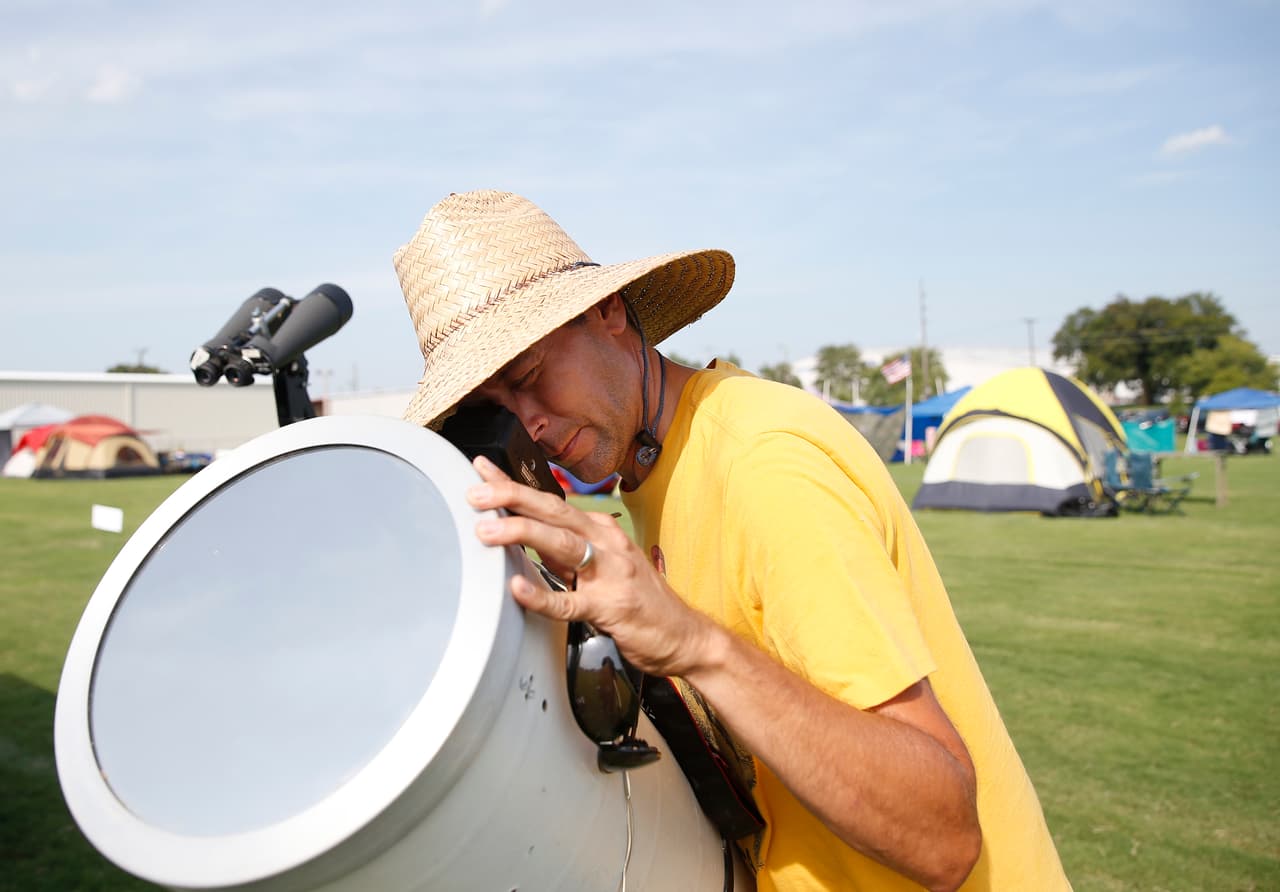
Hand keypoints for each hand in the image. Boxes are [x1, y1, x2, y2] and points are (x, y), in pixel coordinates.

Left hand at [466, 455, 713, 676]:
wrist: (685, 635)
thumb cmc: (641, 601)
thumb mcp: (601, 565)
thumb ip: (564, 553)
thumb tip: (523, 536)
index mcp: (600, 531)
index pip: (550, 501)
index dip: (514, 485)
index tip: (481, 470)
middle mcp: (605, 543)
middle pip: (553, 512)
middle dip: (511, 498)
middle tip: (475, 494)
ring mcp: (609, 574)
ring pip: (560, 544)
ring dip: (522, 533)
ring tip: (487, 532)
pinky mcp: (610, 608)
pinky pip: (569, 601)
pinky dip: (541, 595)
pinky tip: (517, 588)